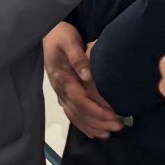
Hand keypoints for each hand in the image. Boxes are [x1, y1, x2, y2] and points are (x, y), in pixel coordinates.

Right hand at [45, 22, 122, 138]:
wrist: (47, 32)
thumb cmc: (59, 35)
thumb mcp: (68, 41)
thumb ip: (78, 58)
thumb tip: (88, 76)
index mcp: (63, 78)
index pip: (80, 101)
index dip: (97, 111)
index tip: (113, 116)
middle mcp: (60, 89)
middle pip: (79, 112)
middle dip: (98, 122)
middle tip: (118, 127)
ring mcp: (60, 92)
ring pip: (75, 115)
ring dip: (91, 126)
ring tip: (108, 133)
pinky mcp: (62, 92)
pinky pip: (71, 113)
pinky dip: (82, 124)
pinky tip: (92, 131)